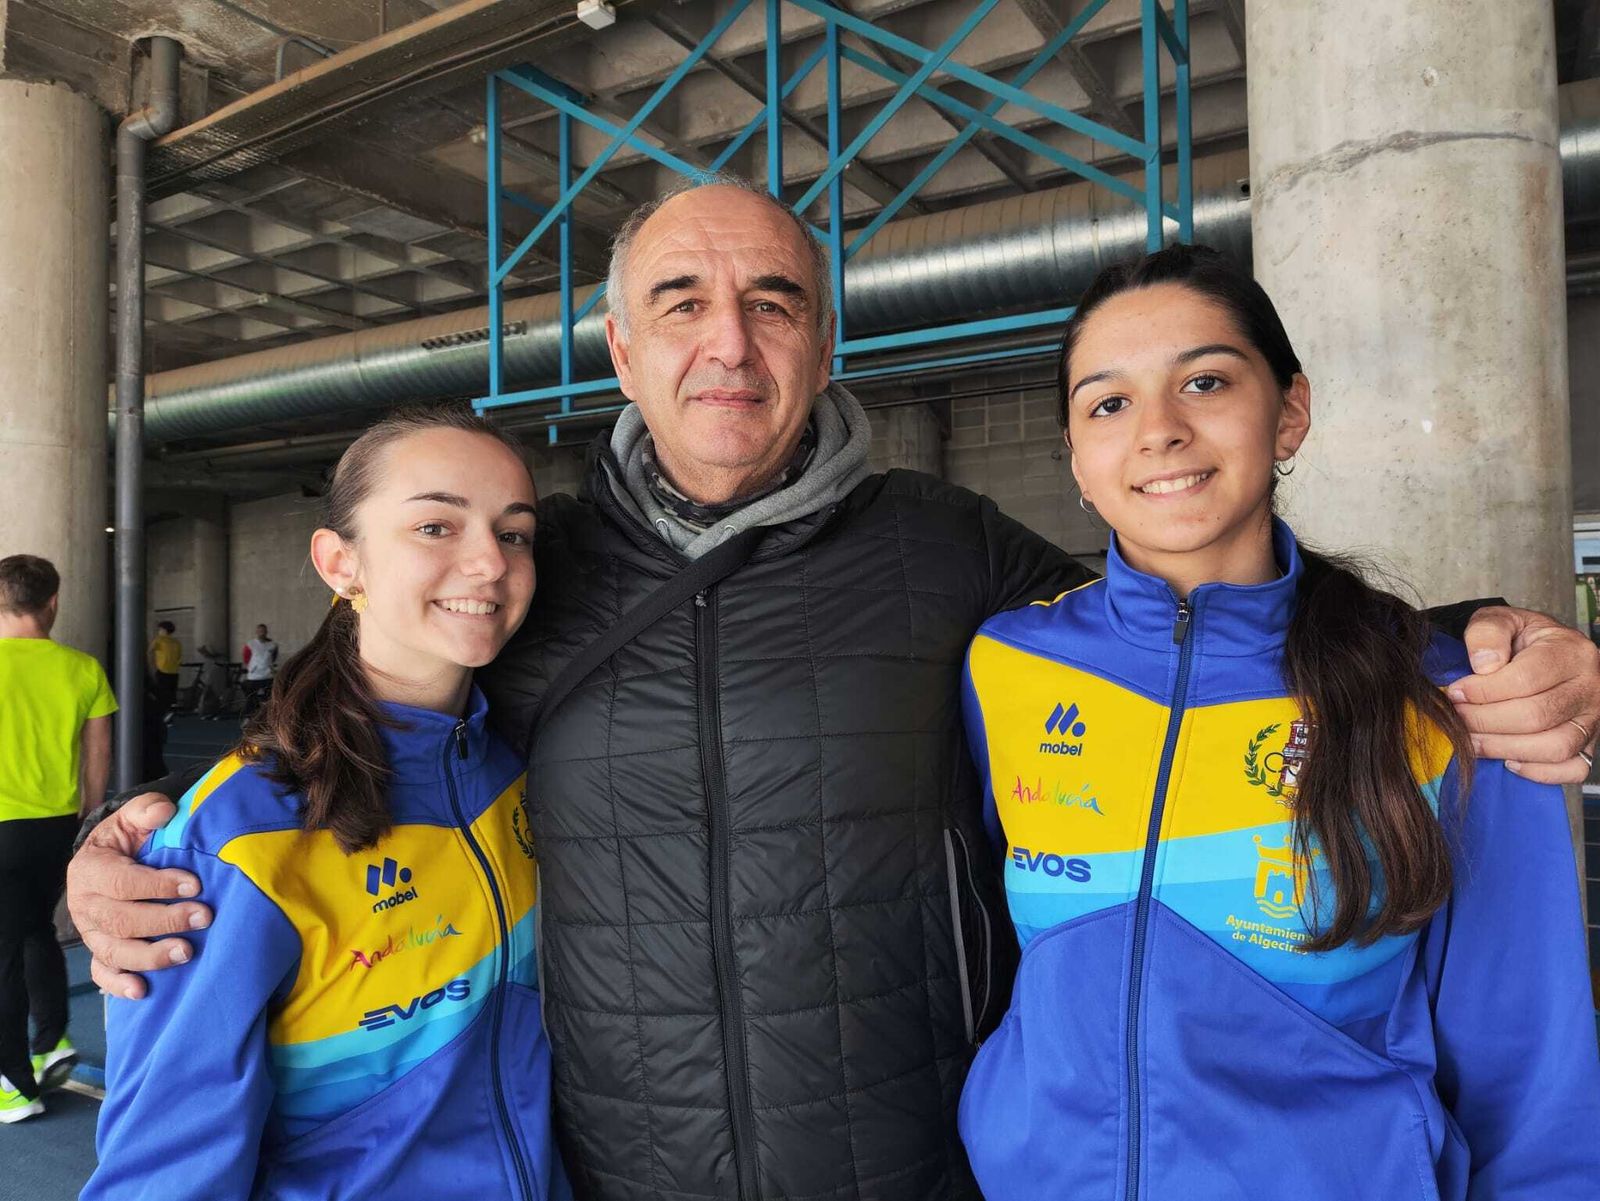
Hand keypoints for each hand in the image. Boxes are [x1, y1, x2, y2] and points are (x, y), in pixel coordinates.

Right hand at [67, 792, 210, 999]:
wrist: (107, 861)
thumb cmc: (124, 841)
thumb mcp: (131, 818)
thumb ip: (146, 811)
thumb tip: (164, 811)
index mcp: (90, 869)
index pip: (122, 882)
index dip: (157, 885)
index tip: (194, 885)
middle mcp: (86, 905)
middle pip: (122, 920)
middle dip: (165, 921)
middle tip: (203, 917)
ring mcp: (91, 932)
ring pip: (115, 951)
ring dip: (151, 956)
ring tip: (186, 952)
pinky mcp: (98, 952)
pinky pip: (103, 973)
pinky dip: (120, 985)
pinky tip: (143, 990)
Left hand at [1449, 606, 1599, 783]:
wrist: (1544, 651)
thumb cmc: (1520, 638)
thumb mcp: (1501, 620)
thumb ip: (1488, 632)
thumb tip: (1484, 666)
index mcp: (1571, 652)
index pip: (1526, 679)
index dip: (1483, 691)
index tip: (1454, 692)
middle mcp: (1589, 687)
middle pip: (1537, 716)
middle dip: (1486, 721)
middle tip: (1457, 717)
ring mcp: (1593, 719)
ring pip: (1555, 747)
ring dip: (1504, 748)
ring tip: (1472, 740)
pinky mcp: (1589, 743)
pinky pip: (1572, 769)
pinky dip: (1539, 771)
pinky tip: (1508, 760)